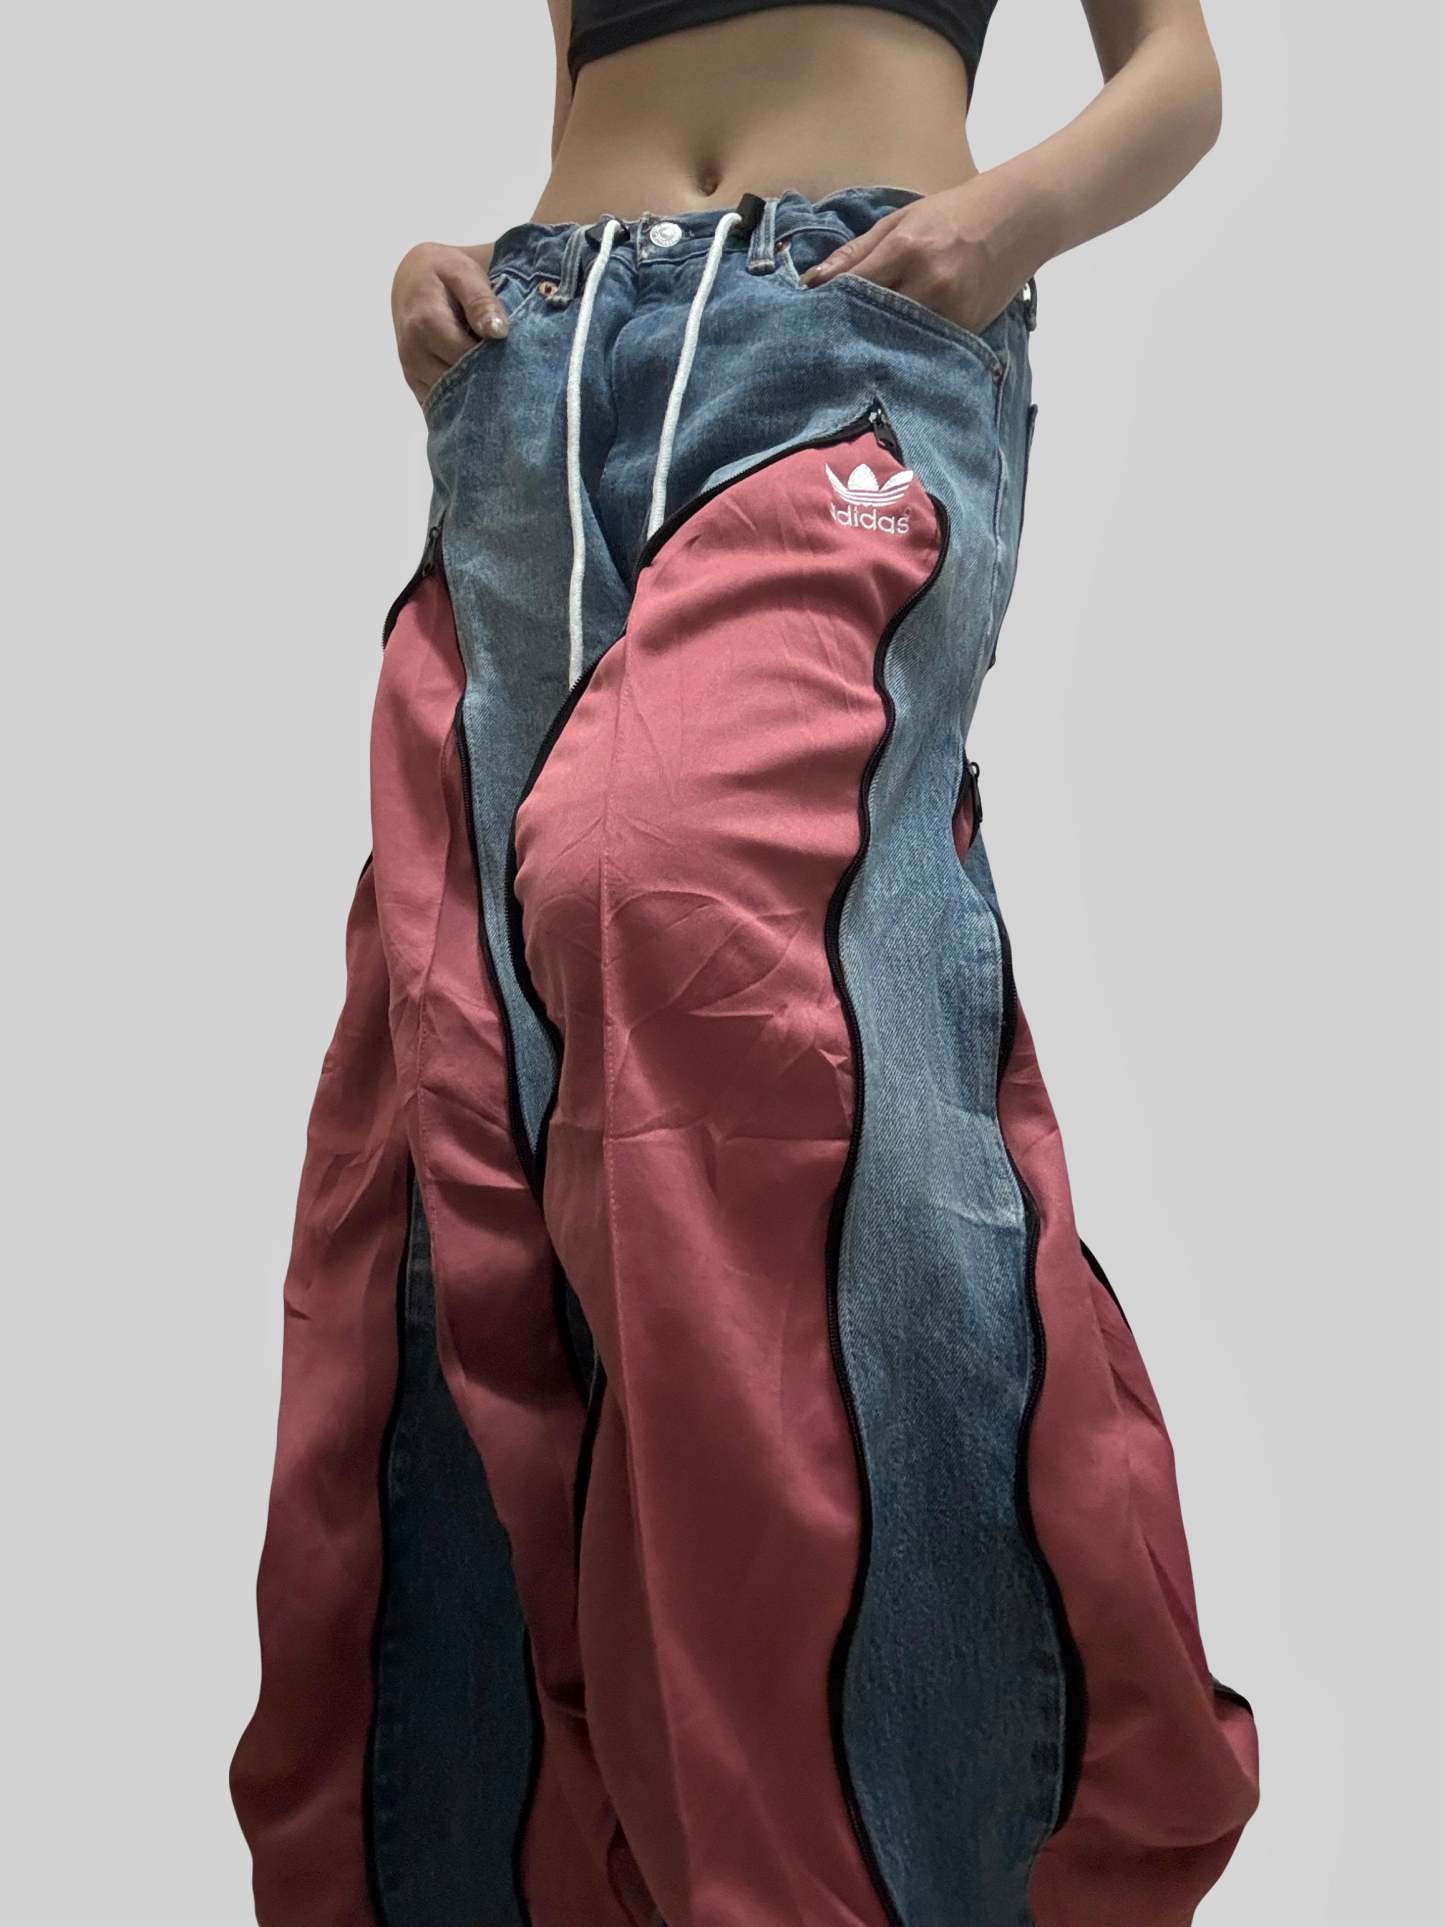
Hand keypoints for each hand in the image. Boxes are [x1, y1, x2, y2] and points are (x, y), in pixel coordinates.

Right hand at [391, 241, 508, 404]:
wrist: (412, 279)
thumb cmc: (443, 273)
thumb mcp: (463, 273)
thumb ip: (480, 300)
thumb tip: (497, 332)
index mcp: (426, 325)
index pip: (468, 358)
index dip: (496, 360)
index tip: (519, 357)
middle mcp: (413, 354)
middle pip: (459, 382)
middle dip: (489, 379)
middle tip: (515, 372)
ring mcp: (412, 372)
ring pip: (451, 399)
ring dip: (477, 393)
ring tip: (499, 378)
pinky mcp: (415, 385)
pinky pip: (442, 404)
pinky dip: (463, 401)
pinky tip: (481, 389)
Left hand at [800, 173, 1049, 337]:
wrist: (1020, 218)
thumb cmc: (955, 213)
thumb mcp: (903, 218)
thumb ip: (858, 250)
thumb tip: (813, 280)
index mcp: (906, 249)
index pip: (852, 288)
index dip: (827, 303)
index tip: (807, 315)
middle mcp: (928, 284)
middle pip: (871, 322)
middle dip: (847, 330)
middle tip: (823, 342)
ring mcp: (949, 312)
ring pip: (897, 341)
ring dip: (874, 345)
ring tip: (854, 350)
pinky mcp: (965, 331)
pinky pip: (925, 348)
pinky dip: (906, 349)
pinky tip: (892, 350)